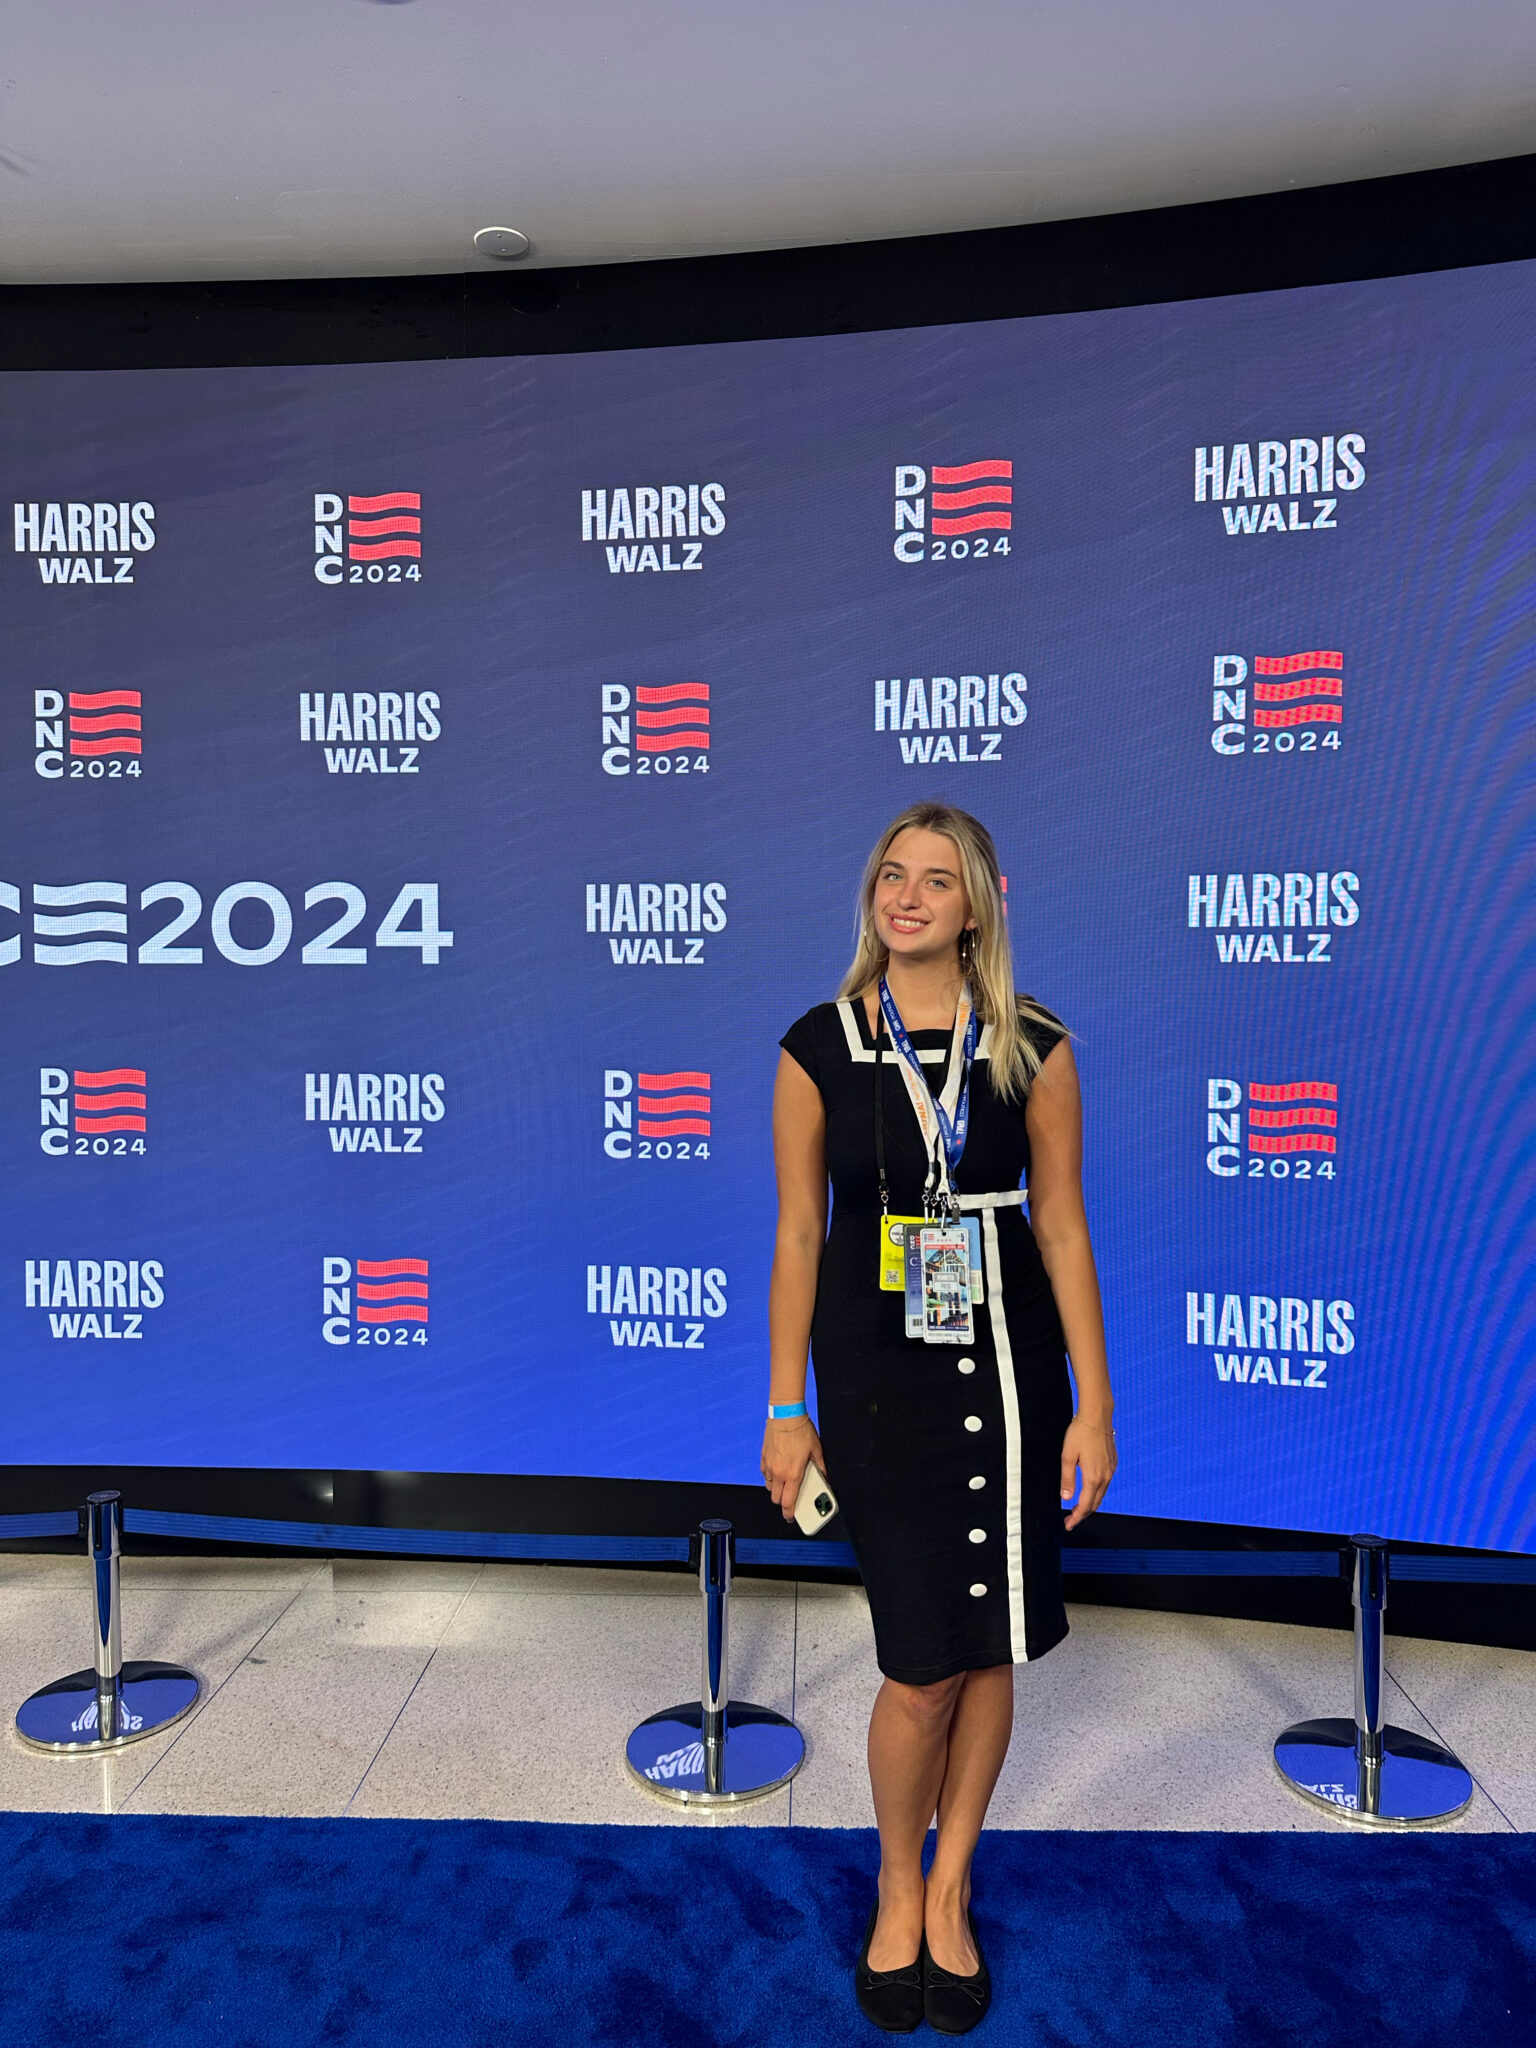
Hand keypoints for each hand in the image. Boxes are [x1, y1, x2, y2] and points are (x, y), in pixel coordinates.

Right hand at [760, 1415, 824, 1523]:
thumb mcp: (817, 1449)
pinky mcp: (764, 1457)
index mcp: (794, 1474)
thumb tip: (823, 1475)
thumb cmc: (801, 1430)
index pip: (788, 1503)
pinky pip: (765, 1474)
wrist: (786, 1415)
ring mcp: (769, 1465)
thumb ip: (820, 1466)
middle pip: (776, 1498)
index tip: (791, 1517)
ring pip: (770, 1487)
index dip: (789, 1514)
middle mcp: (779, 1473)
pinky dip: (770, 1477)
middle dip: (783, 1502)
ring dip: (777, 1489)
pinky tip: (778, 1471)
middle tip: (790, 1499)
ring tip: (785, 1483)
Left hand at [1060, 1413, 1115, 1529]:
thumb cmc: (1081, 1432)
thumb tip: (1066, 1498)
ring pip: (1101, 1494)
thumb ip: (1067, 1479)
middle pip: (1095, 1503)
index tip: (1068, 1524)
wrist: (1097, 1415)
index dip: (1076, 1517)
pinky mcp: (1113, 1463)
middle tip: (1070, 1520)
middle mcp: (1106, 1476)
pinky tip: (1088, 1491)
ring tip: (1077, 1508)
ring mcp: (1111, 1470)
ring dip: (1090, 1504)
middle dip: (1083, 1514)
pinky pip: (1105, 1484)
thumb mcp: (1067, 1456)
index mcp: (1094, 1477)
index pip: (1085, 1505)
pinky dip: (1096, 1493)